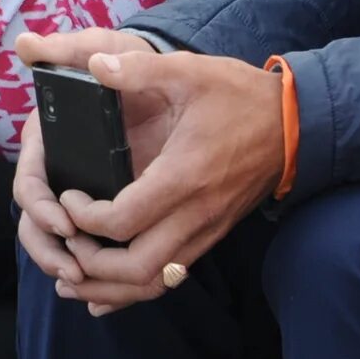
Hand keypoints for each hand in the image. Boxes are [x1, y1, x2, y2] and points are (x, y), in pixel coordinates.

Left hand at [14, 32, 284, 311]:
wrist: (296, 124)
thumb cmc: (241, 96)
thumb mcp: (190, 70)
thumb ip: (139, 68)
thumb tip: (95, 64)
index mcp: (183, 176)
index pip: (124, 221)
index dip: (85, 218)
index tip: (67, 197)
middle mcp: (196, 214)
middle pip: (137, 269)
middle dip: (91, 266)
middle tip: (63, 243)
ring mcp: (206, 231)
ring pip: (154, 283)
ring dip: (110, 289)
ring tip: (71, 282)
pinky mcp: (212, 236)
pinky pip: (170, 278)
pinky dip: (135, 290)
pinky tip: (106, 294)